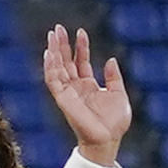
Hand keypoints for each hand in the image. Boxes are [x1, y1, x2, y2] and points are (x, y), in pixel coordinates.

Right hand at [38, 26, 137, 166]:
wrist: (108, 139)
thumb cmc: (114, 123)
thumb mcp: (119, 94)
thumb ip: (113, 77)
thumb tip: (111, 59)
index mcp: (89, 86)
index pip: (81, 61)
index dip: (81, 46)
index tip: (81, 31)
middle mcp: (76, 87)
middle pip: (65, 61)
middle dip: (62, 44)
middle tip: (57, 28)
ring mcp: (68, 93)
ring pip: (57, 68)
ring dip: (54, 51)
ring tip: (52, 35)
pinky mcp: (62, 99)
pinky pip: (52, 80)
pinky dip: (49, 67)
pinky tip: (49, 53)